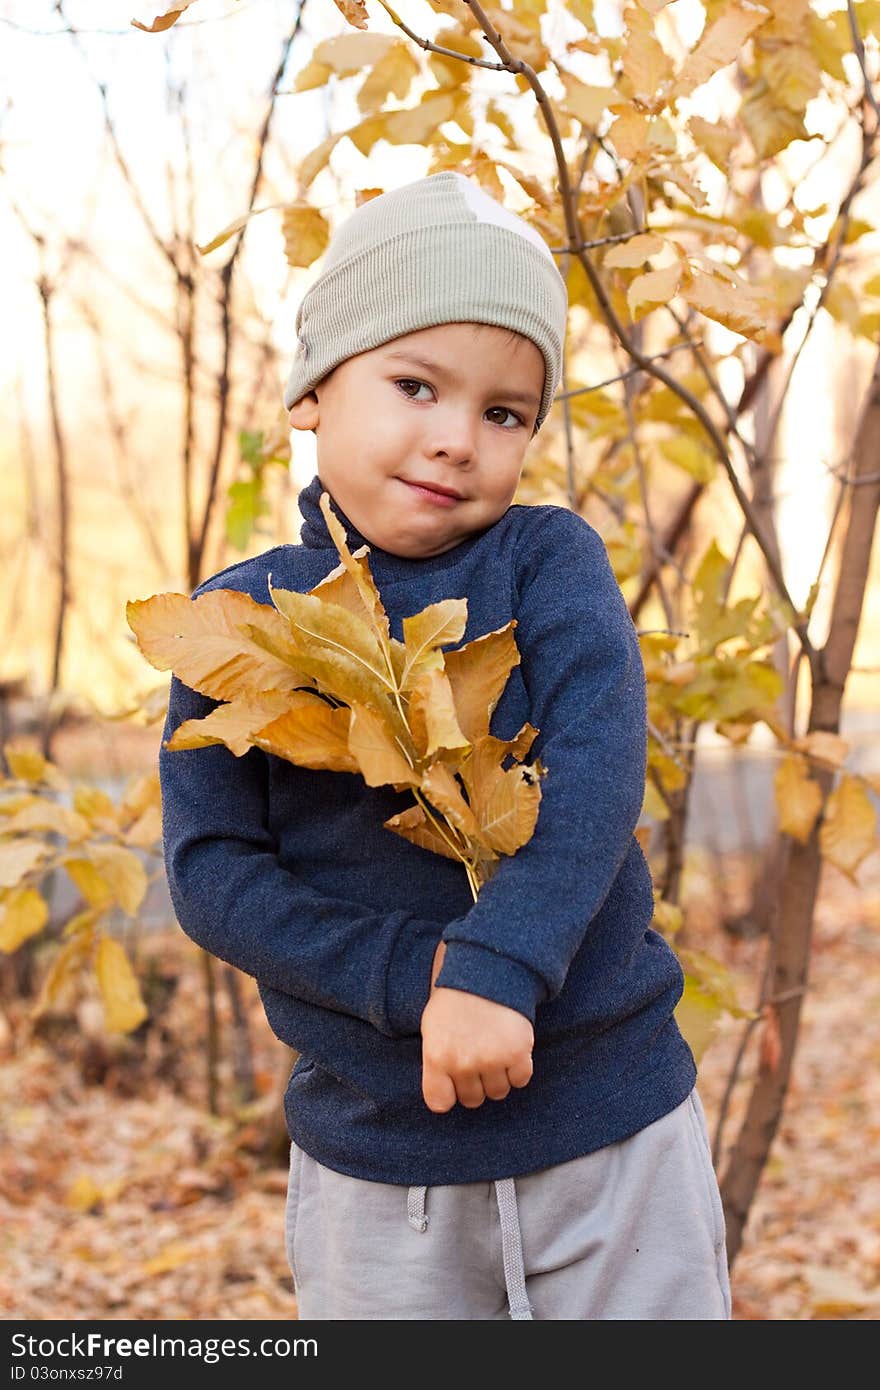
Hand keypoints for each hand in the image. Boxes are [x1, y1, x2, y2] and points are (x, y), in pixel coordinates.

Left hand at [420, 941, 533, 1113]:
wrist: (489, 968)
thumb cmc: (457, 998)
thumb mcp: (433, 1026)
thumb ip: (436, 1061)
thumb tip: (445, 1093)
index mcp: (436, 1056)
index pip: (439, 1103)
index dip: (449, 1094)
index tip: (453, 1082)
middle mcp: (462, 1063)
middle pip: (472, 1099)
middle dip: (476, 1082)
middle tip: (478, 1057)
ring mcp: (491, 1060)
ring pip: (498, 1092)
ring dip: (499, 1076)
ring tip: (495, 1049)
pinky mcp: (518, 1054)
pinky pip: (521, 1080)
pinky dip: (519, 1068)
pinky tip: (512, 1047)